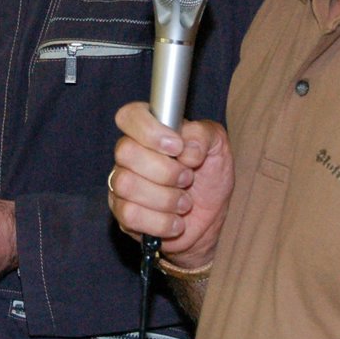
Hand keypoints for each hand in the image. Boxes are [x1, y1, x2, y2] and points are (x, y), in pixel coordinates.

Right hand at [108, 102, 232, 271]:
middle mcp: (129, 155)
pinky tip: (175, 221)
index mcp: (149, 130)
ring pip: (126, 184)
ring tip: (185, 203)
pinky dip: (160, 222)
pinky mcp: (122, 214)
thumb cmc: (210, 177)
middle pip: (126, 152)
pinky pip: (129, 215)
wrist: (210, 219)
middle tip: (187, 179)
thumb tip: (186, 149)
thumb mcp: (218, 147)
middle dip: (165, 170)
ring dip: (165, 198)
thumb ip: (204, 135)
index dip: (150, 130)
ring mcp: (121, 184)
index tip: (178, 146)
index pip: (129, 116)